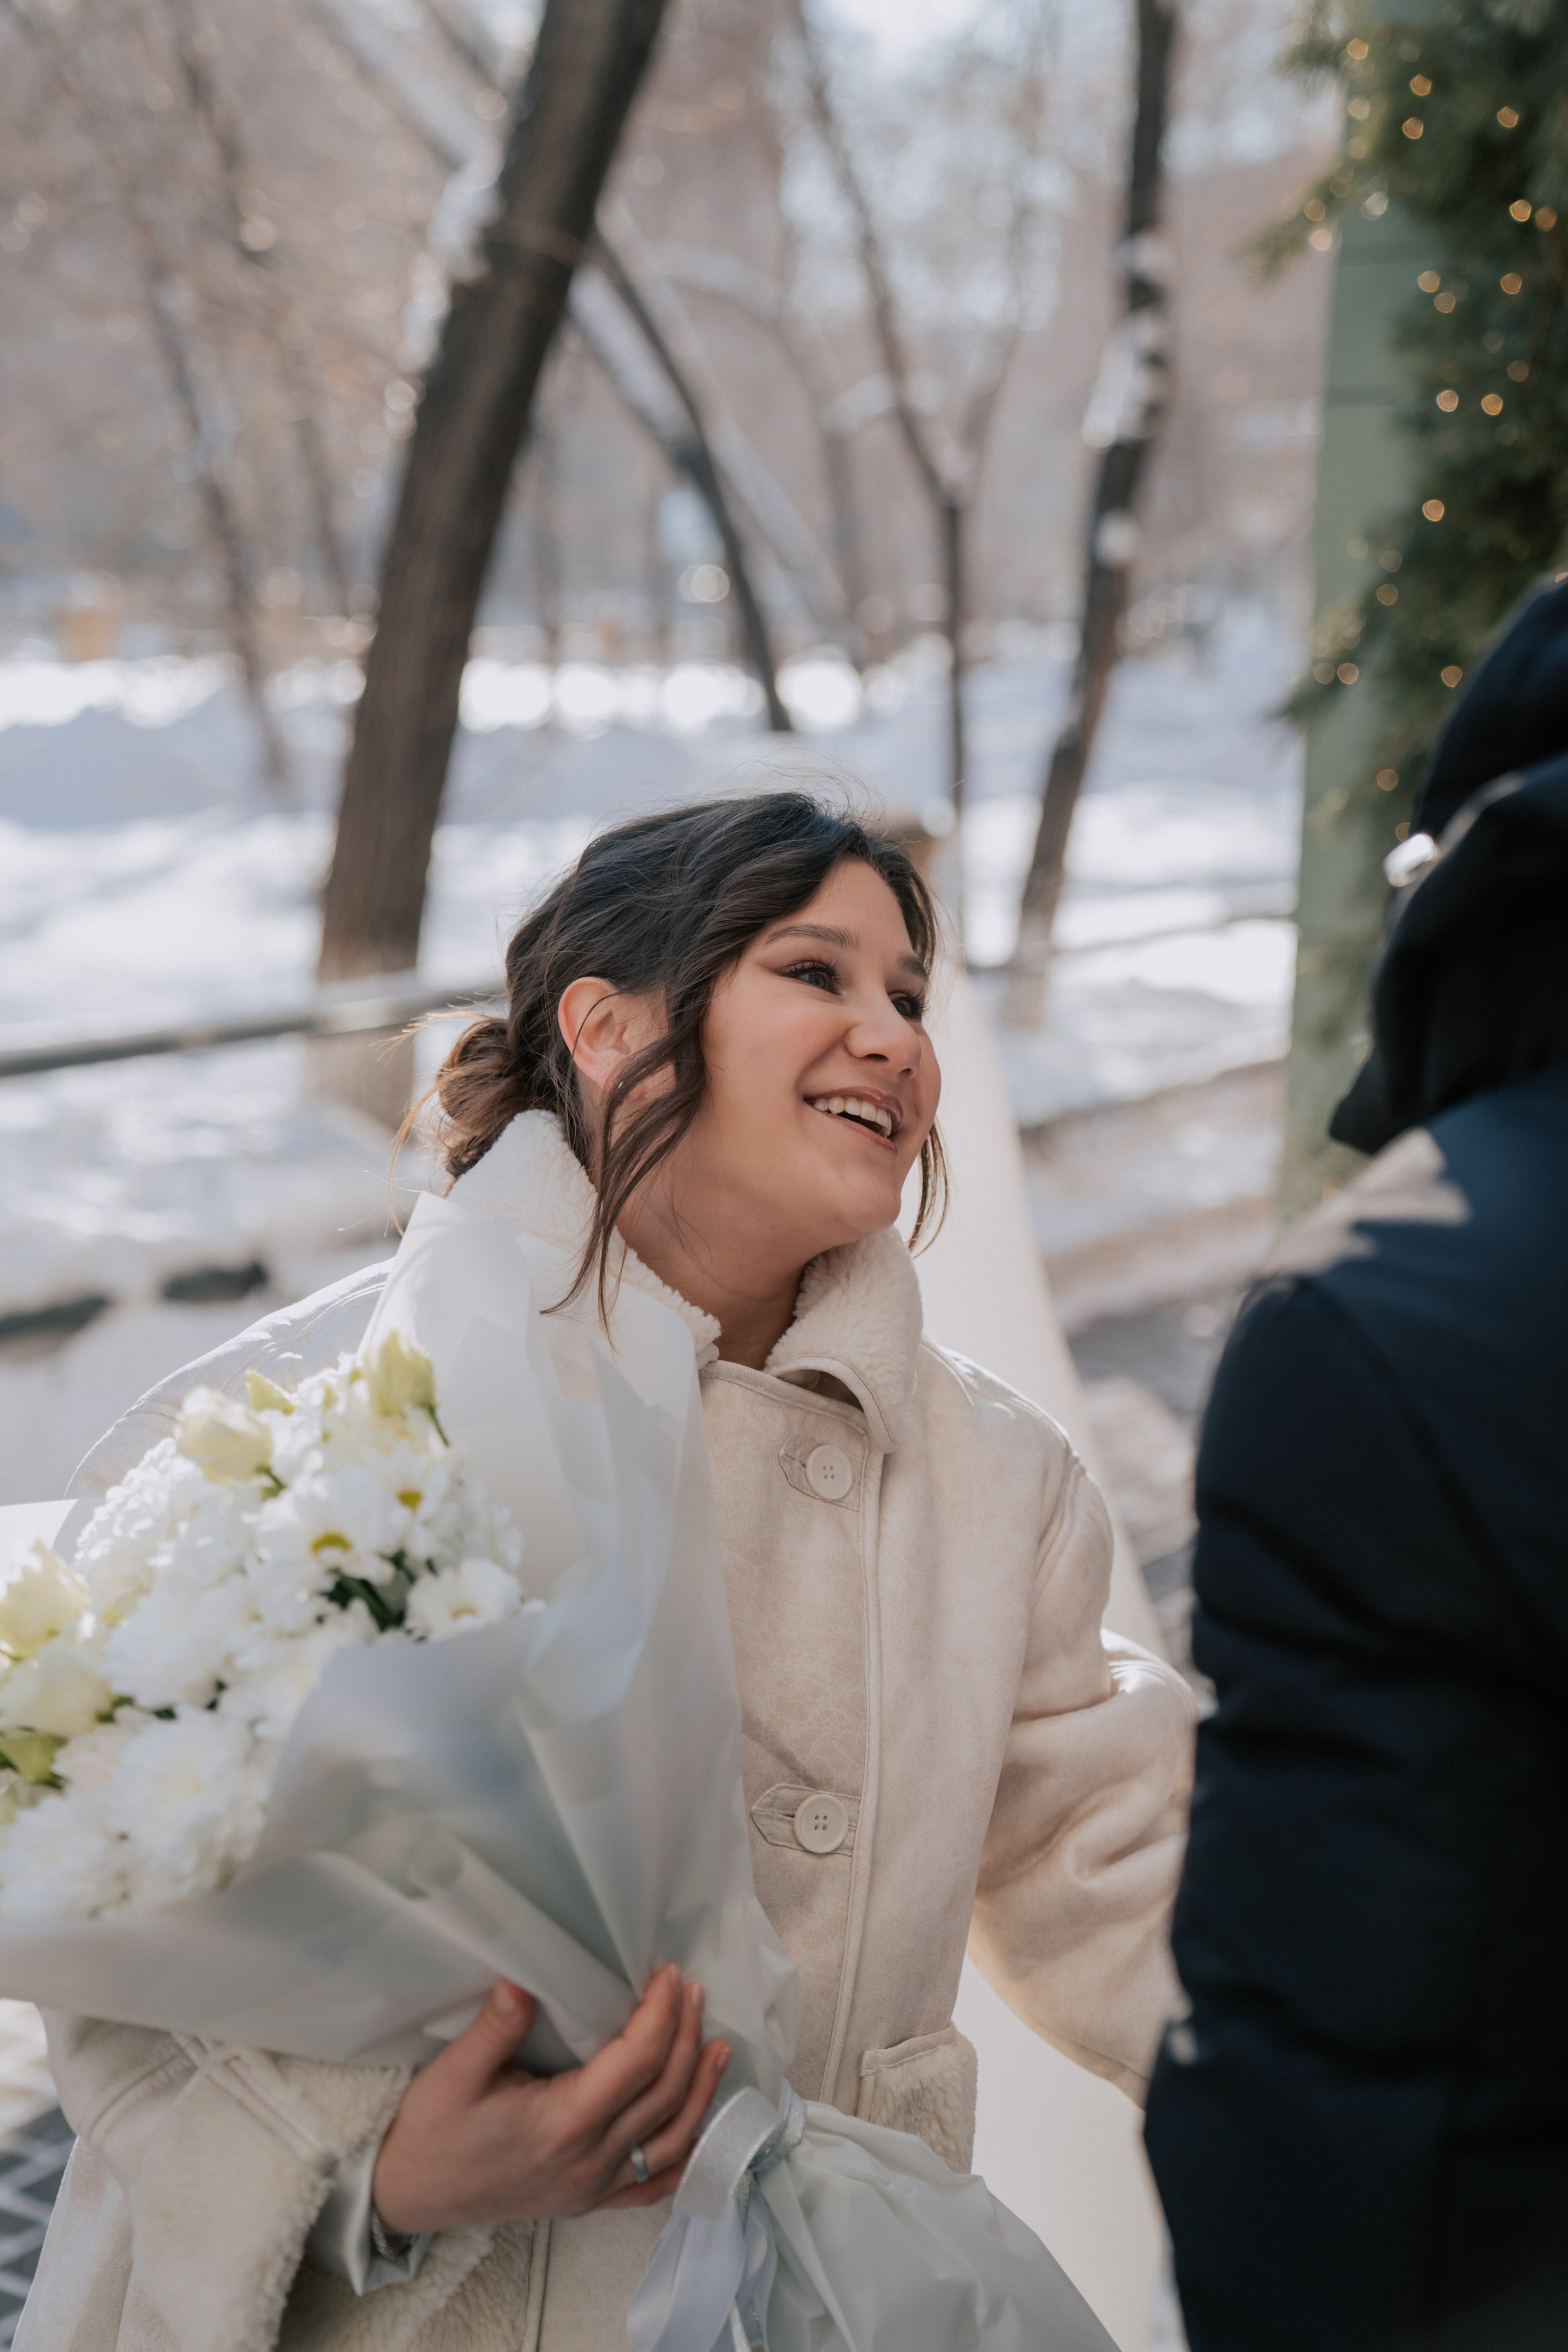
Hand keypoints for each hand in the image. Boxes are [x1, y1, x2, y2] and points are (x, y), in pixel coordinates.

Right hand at [371, 1965, 730, 2233]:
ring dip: (701, 2091)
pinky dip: (686, 2155)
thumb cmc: (429, 2131)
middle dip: (685, 2036)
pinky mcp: (588, 2203)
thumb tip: (523, 1979)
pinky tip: (700, 2129)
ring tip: (718, 2046)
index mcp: (562, 2124)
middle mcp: (588, 2161)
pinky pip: (653, 2188)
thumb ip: (494, 2028)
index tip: (667, 1973)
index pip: (636, 2062)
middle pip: (663, 2094)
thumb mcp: (452, 2074)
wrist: (405, 2195)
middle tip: (691, 1990)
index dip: (660, 2013)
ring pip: (672, 2141)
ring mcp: (592, 2188)